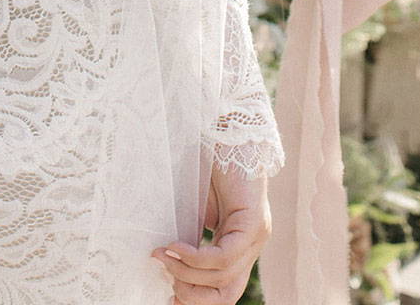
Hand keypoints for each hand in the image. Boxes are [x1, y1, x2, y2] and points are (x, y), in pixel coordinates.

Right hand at [152, 165, 269, 304]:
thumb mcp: (194, 210)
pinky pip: (224, 256)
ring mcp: (256, 236)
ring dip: (186, 272)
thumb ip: (188, 237)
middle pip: (227, 293)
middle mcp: (251, 245)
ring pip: (223, 277)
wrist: (223, 131)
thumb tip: (164, 263)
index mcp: (238, 244)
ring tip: (163, 256)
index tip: (169, 295)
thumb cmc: (206, 165)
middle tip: (166, 280)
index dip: (197, 299)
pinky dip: (196, 258)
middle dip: (192, 294)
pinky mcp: (254, 223)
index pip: (223, 289)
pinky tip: (175, 246)